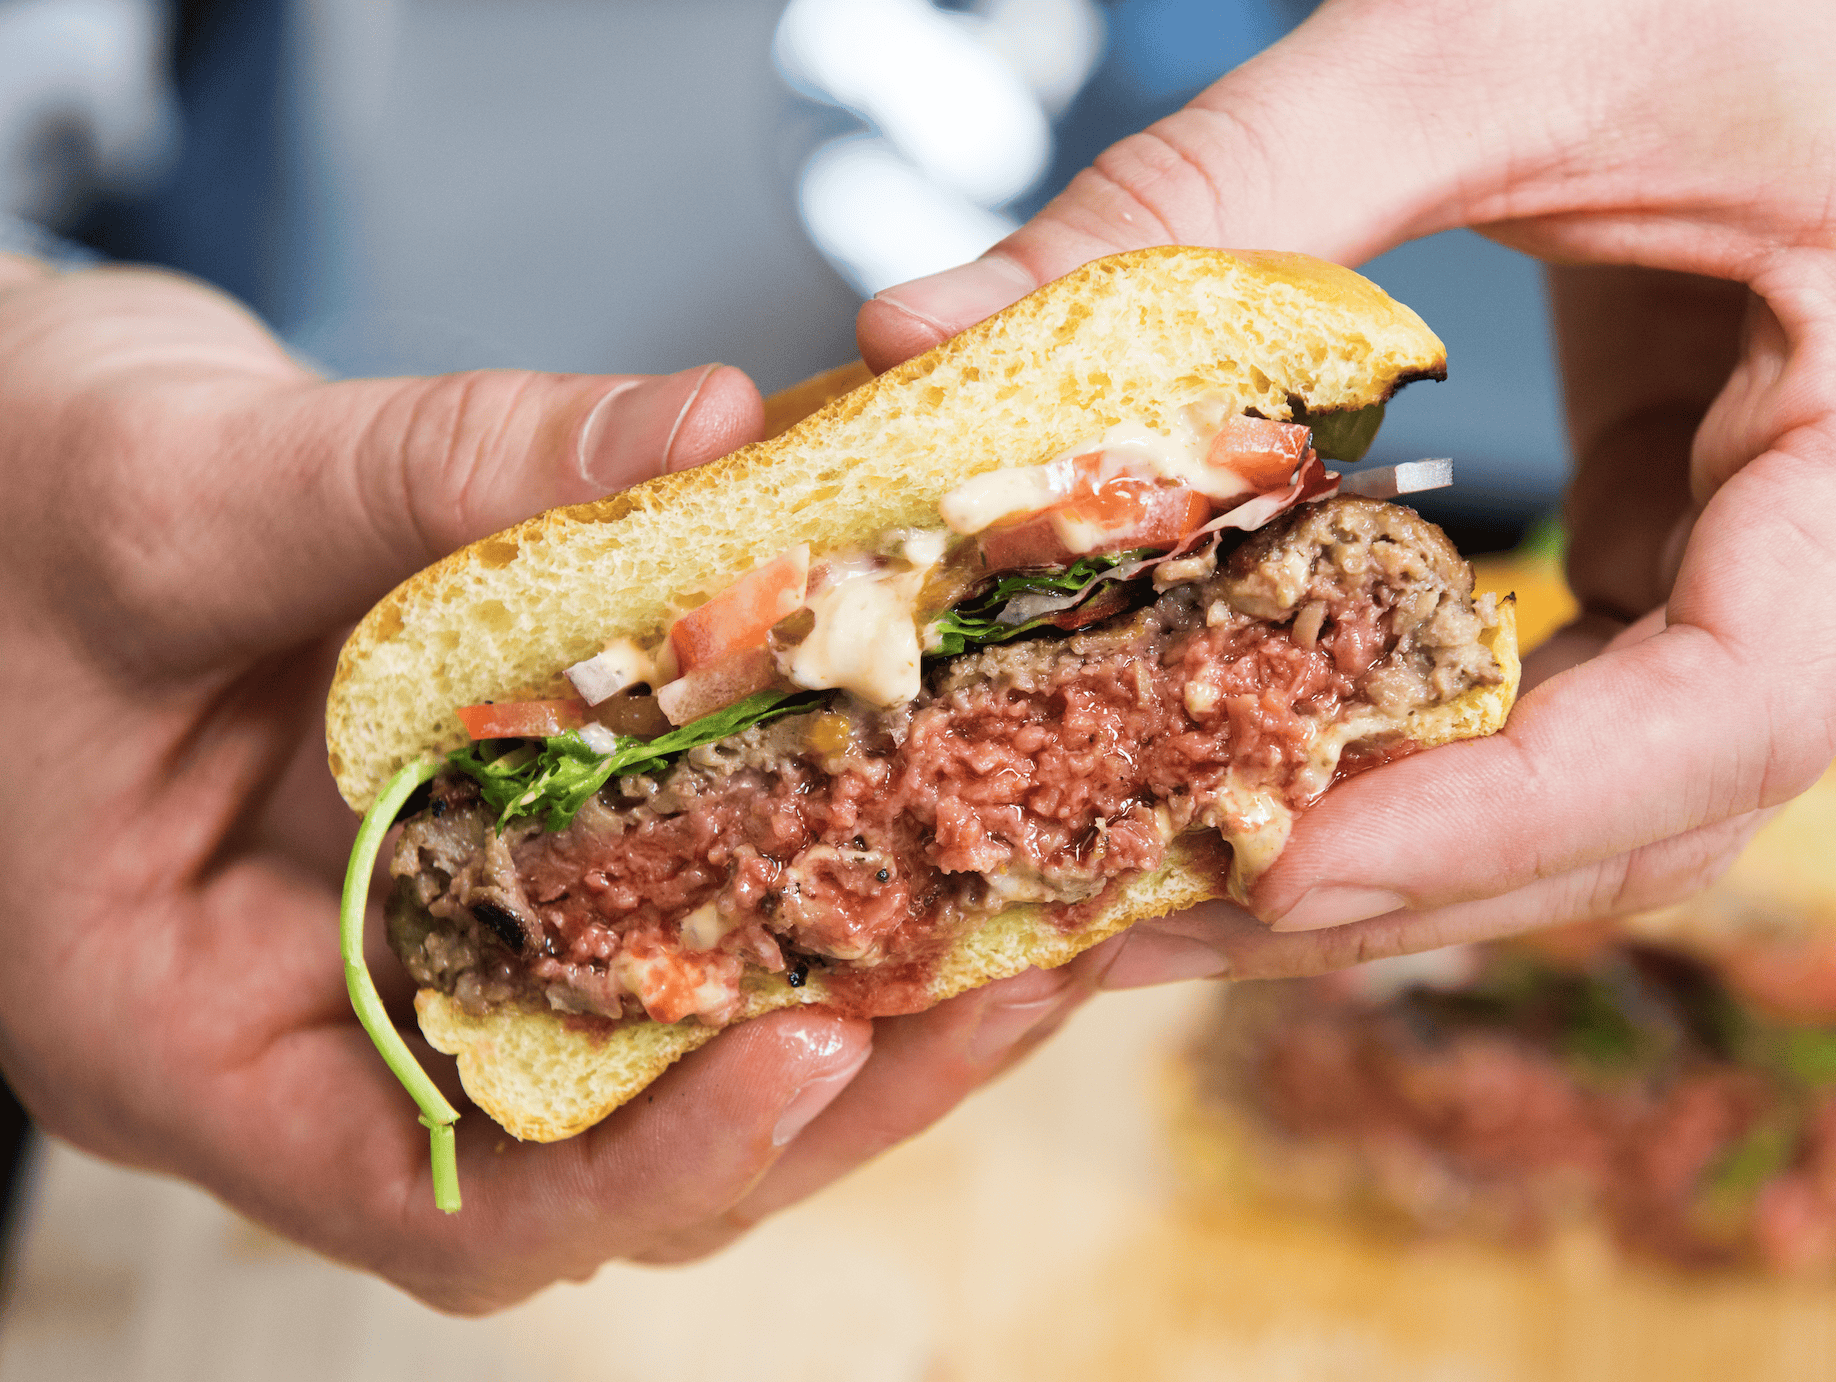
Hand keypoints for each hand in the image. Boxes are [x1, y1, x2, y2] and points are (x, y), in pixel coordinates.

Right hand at [0, 256, 1115, 1309]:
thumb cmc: (1, 501)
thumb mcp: (182, 487)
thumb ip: (438, 470)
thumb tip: (711, 433)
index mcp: (187, 1034)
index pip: (442, 1197)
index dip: (646, 1161)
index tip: (815, 1051)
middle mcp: (322, 1026)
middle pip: (605, 1145)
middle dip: (821, 1087)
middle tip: (1009, 982)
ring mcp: (414, 946)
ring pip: (653, 1042)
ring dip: (842, 992)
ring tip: (1015, 912)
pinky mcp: (482, 857)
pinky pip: (654, 908)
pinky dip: (784, 874)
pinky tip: (911, 803)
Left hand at [858, 0, 1835, 979]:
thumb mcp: (1493, 39)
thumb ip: (1226, 186)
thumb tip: (925, 322)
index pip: (1739, 709)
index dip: (1513, 817)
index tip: (1288, 867)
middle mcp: (1827, 539)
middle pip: (1633, 805)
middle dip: (1393, 879)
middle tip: (1146, 913)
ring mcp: (1738, 548)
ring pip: (1582, 782)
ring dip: (1375, 844)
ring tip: (1161, 869)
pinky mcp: (1654, 526)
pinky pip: (1542, 692)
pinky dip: (1394, 745)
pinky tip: (1241, 747)